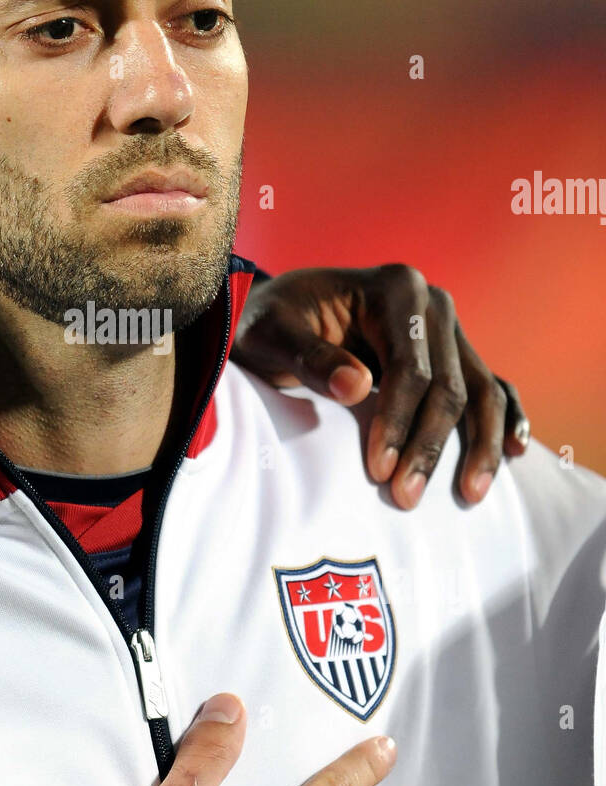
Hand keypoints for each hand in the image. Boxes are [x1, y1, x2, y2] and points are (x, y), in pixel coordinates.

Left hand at [231, 264, 529, 508]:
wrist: (278, 316)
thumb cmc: (270, 324)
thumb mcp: (271, 335)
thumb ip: (309, 357)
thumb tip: (357, 386)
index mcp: (396, 287)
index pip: (410, 367)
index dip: (398, 421)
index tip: (378, 470)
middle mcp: (432, 303)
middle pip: (448, 385)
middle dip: (429, 446)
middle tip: (406, 497)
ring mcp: (448, 329)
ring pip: (480, 391)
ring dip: (479, 446)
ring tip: (469, 496)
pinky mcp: (452, 354)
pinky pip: (490, 387)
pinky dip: (506, 420)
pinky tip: (516, 453)